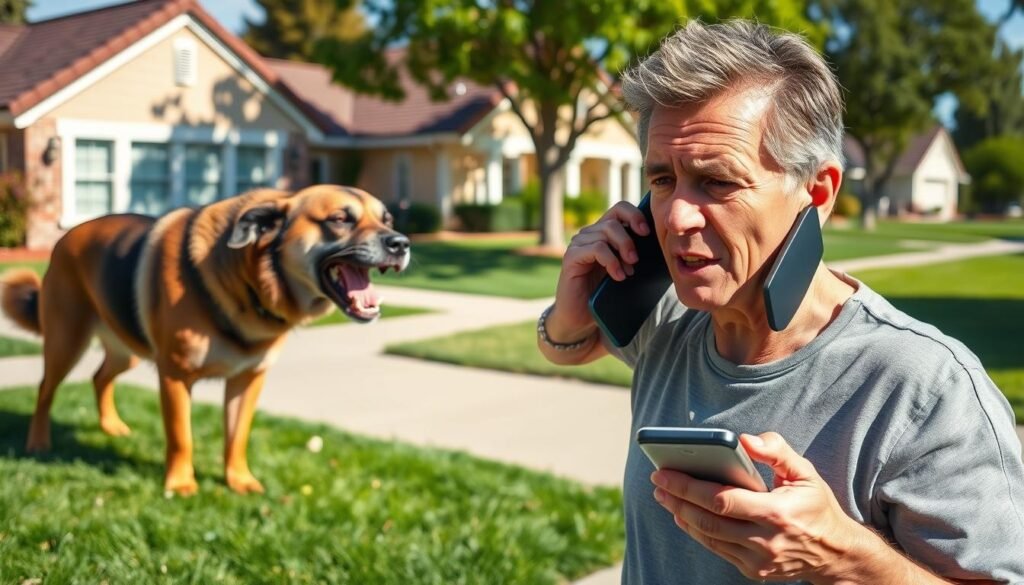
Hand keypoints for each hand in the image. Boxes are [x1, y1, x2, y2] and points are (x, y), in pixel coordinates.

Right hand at [549, 201, 650, 333]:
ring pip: (605, 232)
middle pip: (613, 220)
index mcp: (603, 233)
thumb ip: (635, 254)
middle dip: (629, 239)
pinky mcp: (571, 257)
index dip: (635, 215)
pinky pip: (595, 248)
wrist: (582, 318)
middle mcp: (589, 234)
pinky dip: (611, 261)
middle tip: (636, 260)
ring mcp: (578, 244)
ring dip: (621, 252)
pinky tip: (618, 276)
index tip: (647, 232)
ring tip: (628, 272)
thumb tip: (660, 244)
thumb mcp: (626, 270)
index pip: (620, 209)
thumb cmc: (606, 295)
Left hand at [651, 432, 861, 582]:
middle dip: (677, 500)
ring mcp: (759, 561)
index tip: (665, 473)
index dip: (688, 487)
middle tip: (658, 483)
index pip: (721, 500)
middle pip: (708, 521)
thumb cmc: (816, 506)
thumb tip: (744, 439)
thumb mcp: (805, 472)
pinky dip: (697, 532)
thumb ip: (777, 451)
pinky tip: (684, 516)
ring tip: (665, 497)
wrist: (835, 554)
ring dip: (682, 516)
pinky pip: (717, 549)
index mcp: (777, 513)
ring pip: (709, 538)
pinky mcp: (754, 571)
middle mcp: (766, 541)